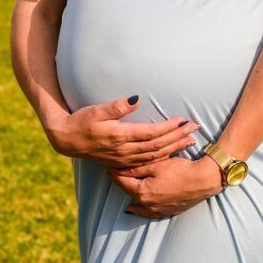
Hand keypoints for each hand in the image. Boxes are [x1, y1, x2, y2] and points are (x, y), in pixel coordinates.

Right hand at [46, 95, 199, 169]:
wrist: (66, 140)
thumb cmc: (81, 121)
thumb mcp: (96, 110)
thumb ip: (116, 107)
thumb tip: (136, 99)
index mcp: (120, 136)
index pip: (151, 133)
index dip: (169, 127)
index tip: (183, 120)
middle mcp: (125, 150)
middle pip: (158, 145)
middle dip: (178, 137)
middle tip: (196, 128)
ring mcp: (125, 158)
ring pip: (155, 155)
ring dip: (174, 148)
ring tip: (190, 141)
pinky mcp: (123, 162)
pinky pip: (148, 162)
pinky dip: (163, 157)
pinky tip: (173, 153)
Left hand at [110, 154, 223, 217]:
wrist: (203, 180)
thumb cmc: (180, 170)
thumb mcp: (156, 165)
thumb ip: (136, 169)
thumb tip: (119, 169)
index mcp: (142, 192)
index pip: (122, 181)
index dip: (114, 172)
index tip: (110, 164)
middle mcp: (148, 204)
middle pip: (128, 191)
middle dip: (121, 181)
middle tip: (115, 171)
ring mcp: (158, 209)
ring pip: (137, 202)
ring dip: (130, 193)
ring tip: (121, 186)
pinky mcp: (167, 211)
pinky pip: (148, 212)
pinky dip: (140, 209)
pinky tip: (133, 209)